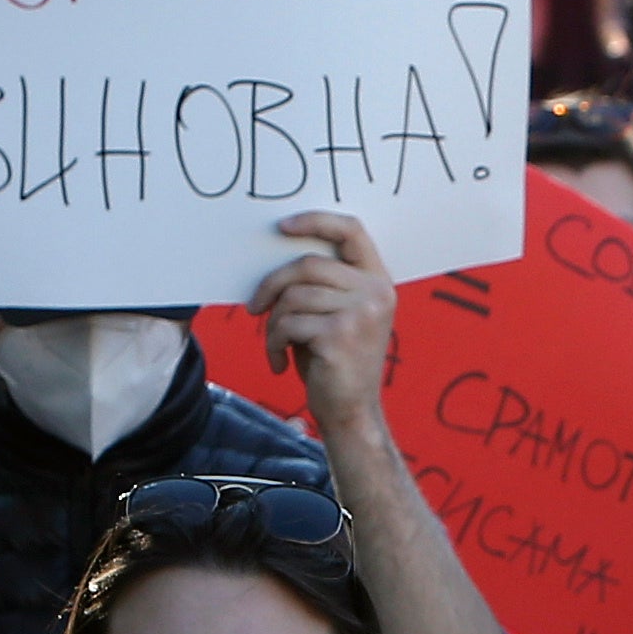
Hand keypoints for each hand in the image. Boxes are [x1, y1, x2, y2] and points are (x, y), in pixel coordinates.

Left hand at [254, 210, 394, 429]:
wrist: (351, 412)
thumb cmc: (336, 361)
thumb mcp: (339, 314)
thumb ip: (325, 283)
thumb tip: (279, 253)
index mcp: (378, 281)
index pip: (351, 230)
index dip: (315, 221)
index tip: (281, 228)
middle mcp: (376, 293)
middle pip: (307, 264)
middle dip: (272, 284)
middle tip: (254, 307)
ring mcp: (361, 313)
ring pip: (293, 296)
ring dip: (273, 323)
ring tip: (276, 344)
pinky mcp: (340, 335)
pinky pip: (288, 324)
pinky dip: (273, 343)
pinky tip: (279, 362)